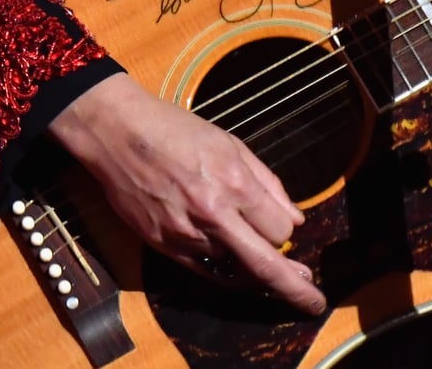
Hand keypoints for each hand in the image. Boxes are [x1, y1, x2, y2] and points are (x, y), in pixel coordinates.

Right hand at [51, 71, 325, 314]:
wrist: (119, 132)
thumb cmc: (176, 131)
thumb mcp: (231, 144)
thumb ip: (267, 183)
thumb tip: (295, 218)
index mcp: (234, 183)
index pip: (280, 230)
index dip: (286, 229)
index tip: (285, 226)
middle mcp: (213, 214)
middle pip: (264, 265)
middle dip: (293, 287)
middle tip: (313, 300)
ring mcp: (186, 234)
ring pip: (235, 268)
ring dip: (250, 262)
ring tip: (264, 262)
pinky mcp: (163, 245)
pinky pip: (205, 270)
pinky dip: (225, 269)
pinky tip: (236, 266)